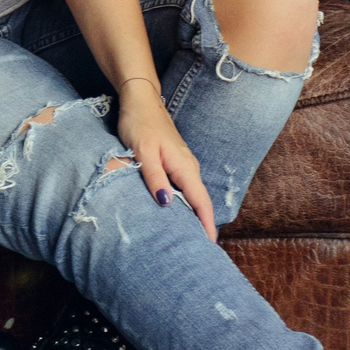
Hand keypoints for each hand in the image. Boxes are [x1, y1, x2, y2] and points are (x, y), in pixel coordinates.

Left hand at [113, 84, 217, 243]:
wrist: (140, 100)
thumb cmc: (139, 124)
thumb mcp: (143, 152)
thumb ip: (154, 177)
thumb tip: (166, 203)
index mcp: (184, 166)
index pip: (201, 201)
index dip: (206, 224)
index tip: (210, 245)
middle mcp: (188, 166)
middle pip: (199, 201)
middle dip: (202, 224)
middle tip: (198, 249)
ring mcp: (182, 164)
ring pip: (191, 194)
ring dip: (192, 215)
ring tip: (188, 237)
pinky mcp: (174, 162)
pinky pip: (183, 187)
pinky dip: (183, 202)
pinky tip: (176, 212)